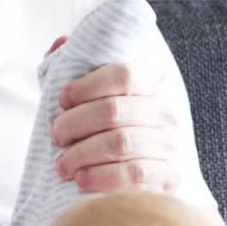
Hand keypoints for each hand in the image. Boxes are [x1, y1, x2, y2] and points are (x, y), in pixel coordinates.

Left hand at [49, 42, 180, 192]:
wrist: (136, 181)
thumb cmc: (105, 132)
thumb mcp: (91, 98)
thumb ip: (75, 68)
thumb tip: (61, 43)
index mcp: (150, 85)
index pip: (123, 75)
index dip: (87, 86)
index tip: (61, 100)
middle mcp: (165, 112)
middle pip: (114, 110)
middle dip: (75, 124)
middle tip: (56, 135)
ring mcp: (170, 145)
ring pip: (120, 143)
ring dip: (82, 154)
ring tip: (62, 164)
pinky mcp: (169, 178)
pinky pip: (133, 175)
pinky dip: (102, 177)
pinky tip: (81, 179)